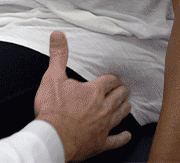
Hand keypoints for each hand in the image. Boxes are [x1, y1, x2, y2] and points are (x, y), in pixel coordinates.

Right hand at [34, 31, 131, 161]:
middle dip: (121, 92)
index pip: (108, 81)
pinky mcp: (100, 143)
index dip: (111, 78)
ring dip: (124, 109)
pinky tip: (127, 135)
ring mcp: (103, 127)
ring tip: (127, 105)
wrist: (52, 137)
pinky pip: (116, 140)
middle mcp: (102, 108)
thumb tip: (58, 35)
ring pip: (119, 115)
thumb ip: (58, 55)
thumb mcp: (52, 77)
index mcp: (93, 92)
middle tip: (124, 89)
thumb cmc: (52, 109)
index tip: (113, 78)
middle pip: (117, 97)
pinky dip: (123, 138)